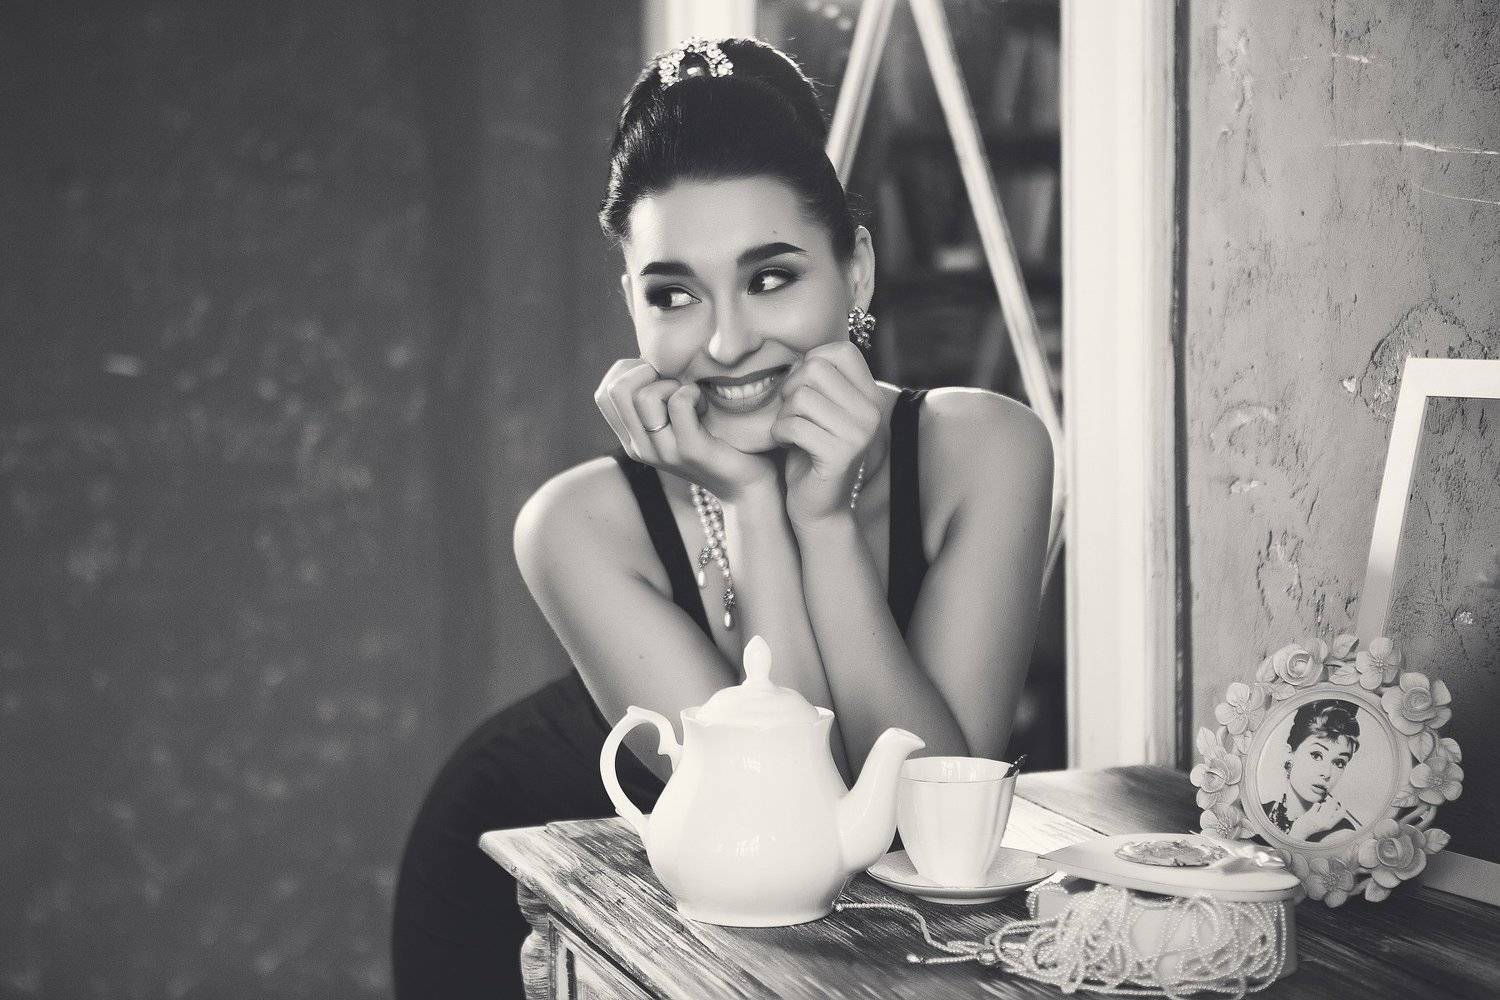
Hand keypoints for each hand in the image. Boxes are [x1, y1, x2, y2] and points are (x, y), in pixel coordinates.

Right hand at [594, 359, 774, 499]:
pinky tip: (705, 404)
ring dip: (671, 384)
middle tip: (674, 382)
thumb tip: (645, 359)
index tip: (656, 375)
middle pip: (617, 391)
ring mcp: (662, 451)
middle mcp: (639, 448)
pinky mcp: (689, 450)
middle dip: (646, 372)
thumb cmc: (712, 439)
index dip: (626, 372)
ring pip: (644, 397)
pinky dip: (693, 392)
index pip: (603, 395)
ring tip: (690, 396)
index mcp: (630, 438)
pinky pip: (679, 403)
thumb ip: (653, 397)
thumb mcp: (673, 419)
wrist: (744, 483)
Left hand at [771, 342, 881, 528]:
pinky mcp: (840, 454)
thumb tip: (799, 350)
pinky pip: (793, 425)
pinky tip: (789, 448)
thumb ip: (820, 380)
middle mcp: (872, 411)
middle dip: (790, 391)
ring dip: (783, 417)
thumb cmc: (811, 451)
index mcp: (871, 396)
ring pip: (800, 397)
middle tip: (792, 415)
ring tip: (792, 434)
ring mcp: (860, 433)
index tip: (802, 390)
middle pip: (815, 370)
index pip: (840, 351)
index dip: (810, 362)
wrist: (818, 506)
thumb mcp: (821, 409)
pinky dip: (780, 436)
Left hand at [1289, 796, 1345, 839]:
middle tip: (1329, 799)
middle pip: (1333, 807)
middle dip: (1332, 801)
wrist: (1301, 831)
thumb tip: (1335, 802)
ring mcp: (1317, 819)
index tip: (1340, 802)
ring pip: (1325, 805)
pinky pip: (1317, 805)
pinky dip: (1316, 804)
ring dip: (1324, 803)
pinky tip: (1315, 808)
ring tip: (1321, 807)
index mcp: (1329, 825)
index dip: (1343, 807)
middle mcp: (1325, 822)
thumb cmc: (1313, 826)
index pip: (1341, 814)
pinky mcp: (1310, 815)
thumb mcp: (1324, 824)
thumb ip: (1330, 816)